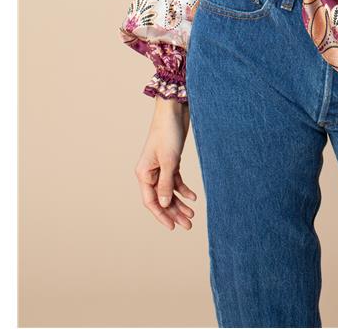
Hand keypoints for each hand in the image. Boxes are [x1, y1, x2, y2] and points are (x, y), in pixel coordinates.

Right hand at [134, 98, 198, 230]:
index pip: (151, 201)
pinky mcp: (171, 161)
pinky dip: (183, 189)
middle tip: (188, 224)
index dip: (161, 215)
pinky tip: (193, 197)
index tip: (173, 227)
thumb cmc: (168, 133)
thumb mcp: (169, 160)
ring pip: (169, 191)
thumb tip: (164, 205)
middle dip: (174, 212)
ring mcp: (160, 167)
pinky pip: (175, 180)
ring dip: (179, 203)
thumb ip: (166, 183)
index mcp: (143, 173)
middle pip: (161, 198)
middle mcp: (150, 172)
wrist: (174, 111)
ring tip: (192, 215)